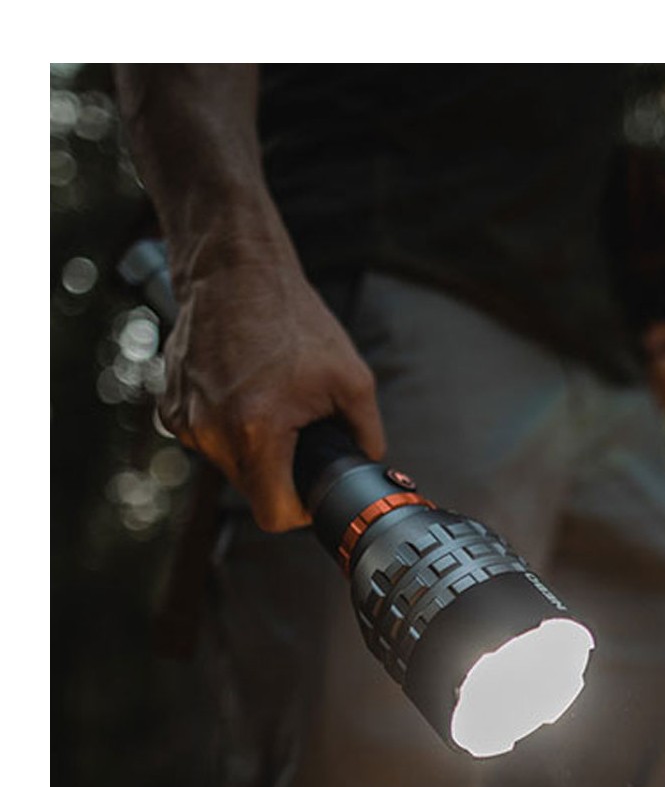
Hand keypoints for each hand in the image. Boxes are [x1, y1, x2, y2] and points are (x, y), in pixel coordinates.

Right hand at [160, 255, 385, 531]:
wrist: (234, 271)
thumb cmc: (292, 319)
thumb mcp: (352, 379)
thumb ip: (366, 435)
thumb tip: (371, 465)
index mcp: (256, 431)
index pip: (275, 515)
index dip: (301, 511)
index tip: (314, 492)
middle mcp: (211, 432)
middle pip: (253, 489)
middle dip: (279, 471)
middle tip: (299, 432)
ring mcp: (185, 420)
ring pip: (228, 464)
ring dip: (252, 446)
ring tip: (270, 400)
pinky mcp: (170, 406)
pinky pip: (207, 437)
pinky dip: (228, 425)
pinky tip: (243, 389)